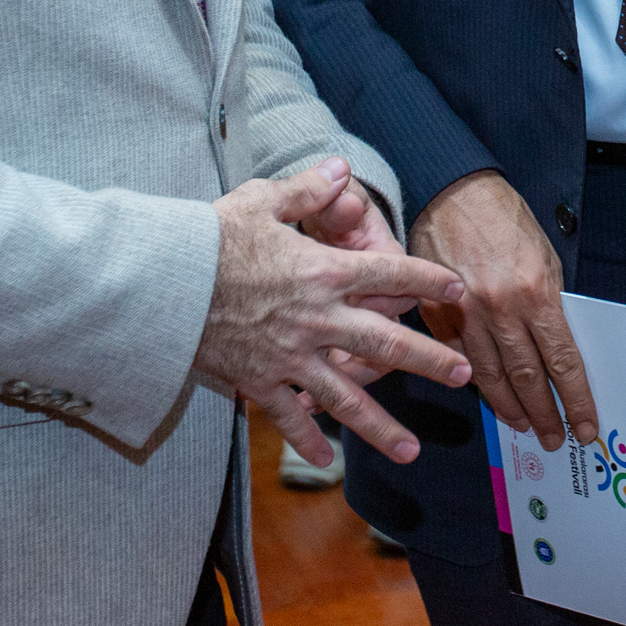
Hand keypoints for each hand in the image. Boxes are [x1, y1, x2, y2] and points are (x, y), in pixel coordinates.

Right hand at [196, 159, 471, 468]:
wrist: (161, 283)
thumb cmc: (210, 237)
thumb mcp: (261, 200)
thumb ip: (308, 188)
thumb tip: (342, 167)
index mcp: (324, 272)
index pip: (390, 273)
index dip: (427, 279)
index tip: (456, 289)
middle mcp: (317, 318)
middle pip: (385, 344)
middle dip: (429, 361)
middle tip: (464, 377)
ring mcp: (290, 356)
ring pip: (346, 397)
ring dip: (381, 427)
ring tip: (412, 451)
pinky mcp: (259, 381)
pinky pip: (290, 416)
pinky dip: (308, 439)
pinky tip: (327, 458)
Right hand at [409, 170, 598, 451]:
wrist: (453, 192)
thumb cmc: (505, 219)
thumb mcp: (544, 256)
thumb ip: (549, 302)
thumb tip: (557, 344)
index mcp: (535, 293)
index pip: (563, 361)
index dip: (575, 400)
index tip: (585, 426)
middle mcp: (501, 310)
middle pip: (529, 377)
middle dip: (545, 414)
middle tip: (555, 438)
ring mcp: (466, 315)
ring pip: (491, 377)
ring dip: (511, 407)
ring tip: (525, 426)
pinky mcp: (439, 315)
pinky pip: (460, 360)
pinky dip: (476, 383)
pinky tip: (489, 397)